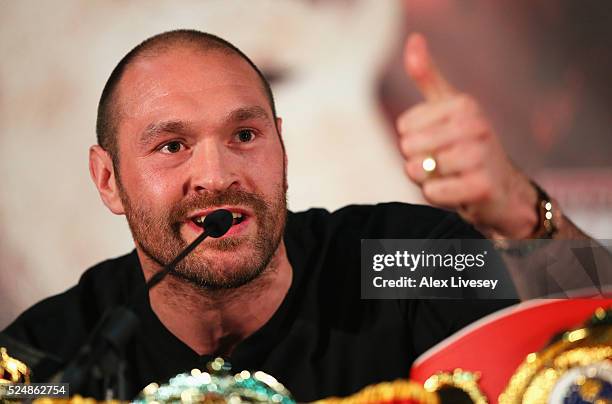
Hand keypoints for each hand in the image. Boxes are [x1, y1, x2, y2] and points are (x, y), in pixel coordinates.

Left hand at [397, 33, 537, 238]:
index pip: (403, 126)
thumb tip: (413, 40)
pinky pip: (432, 192)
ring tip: (451, 177)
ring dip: (427, 180)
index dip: (413, 140)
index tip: (438, 143)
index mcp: (465, 105)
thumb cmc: (467, 147)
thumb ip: (427, 77)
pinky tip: (457, 192)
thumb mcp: (448, 108)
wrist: (503, 191)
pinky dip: (436, 196)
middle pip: (408, 148)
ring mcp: (481, 156)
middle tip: (443, 164)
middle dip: (418, 162)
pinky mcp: (482, 187)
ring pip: (419, 170)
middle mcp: (476, 126)